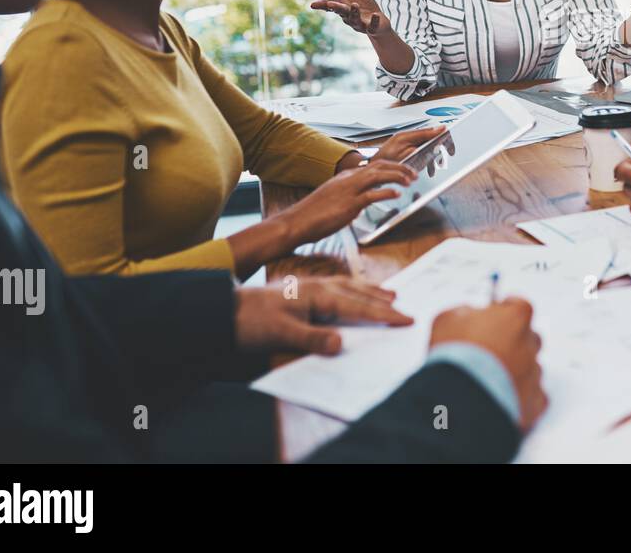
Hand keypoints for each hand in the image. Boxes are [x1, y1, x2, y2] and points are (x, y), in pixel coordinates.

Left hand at [234, 277, 412, 355]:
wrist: (225, 311)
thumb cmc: (251, 322)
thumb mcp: (280, 334)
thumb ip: (312, 339)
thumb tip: (341, 344)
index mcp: (317, 295)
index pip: (357, 306)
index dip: (383, 314)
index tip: (404, 319)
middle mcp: (318, 287)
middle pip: (358, 293)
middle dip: (383, 301)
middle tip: (406, 308)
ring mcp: (310, 287)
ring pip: (348, 286)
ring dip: (370, 291)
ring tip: (389, 293)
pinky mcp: (302, 291)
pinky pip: (337, 287)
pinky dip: (352, 289)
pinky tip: (352, 291)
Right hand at [281, 160, 416, 246]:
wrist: (297, 222)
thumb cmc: (314, 213)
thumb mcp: (335, 198)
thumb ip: (351, 195)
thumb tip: (366, 198)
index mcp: (346, 177)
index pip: (374, 165)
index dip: (393, 166)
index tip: (405, 169)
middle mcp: (348, 180)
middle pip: (379, 166)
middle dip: (399, 167)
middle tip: (413, 173)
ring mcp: (348, 191)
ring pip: (377, 175)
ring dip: (397, 176)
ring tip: (410, 180)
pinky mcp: (348, 205)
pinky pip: (371, 195)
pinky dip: (386, 193)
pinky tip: (397, 194)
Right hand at [311, 0, 390, 36]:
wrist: (379, 23)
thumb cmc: (363, 6)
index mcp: (343, 7)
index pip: (330, 6)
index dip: (322, 5)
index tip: (312, 5)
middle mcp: (349, 17)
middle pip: (342, 12)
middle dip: (336, 8)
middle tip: (330, 3)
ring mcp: (360, 24)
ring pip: (355, 19)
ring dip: (354, 12)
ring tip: (354, 4)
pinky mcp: (372, 28)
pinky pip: (372, 27)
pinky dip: (374, 21)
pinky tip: (376, 15)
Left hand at [372, 125, 445, 162]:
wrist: (373, 167)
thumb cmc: (385, 160)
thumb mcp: (406, 153)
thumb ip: (421, 144)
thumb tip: (437, 134)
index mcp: (408, 135)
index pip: (432, 131)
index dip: (444, 138)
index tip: (450, 149)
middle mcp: (409, 137)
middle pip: (431, 139)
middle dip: (439, 151)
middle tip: (443, 161)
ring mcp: (408, 143)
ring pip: (428, 148)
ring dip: (432, 159)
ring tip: (433, 169)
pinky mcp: (407, 149)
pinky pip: (422, 153)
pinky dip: (426, 161)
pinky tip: (427, 169)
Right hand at [430, 299, 546, 431]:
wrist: (460, 398)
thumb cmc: (455, 356)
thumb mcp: (447, 320)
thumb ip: (464, 312)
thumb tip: (468, 315)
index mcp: (515, 318)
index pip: (519, 306)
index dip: (505, 311)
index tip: (496, 315)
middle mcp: (530, 343)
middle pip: (530, 337)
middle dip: (514, 341)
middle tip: (492, 350)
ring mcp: (534, 373)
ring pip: (532, 367)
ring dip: (517, 370)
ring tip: (491, 379)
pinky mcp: (534, 401)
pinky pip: (535, 396)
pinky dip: (523, 396)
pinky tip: (504, 398)